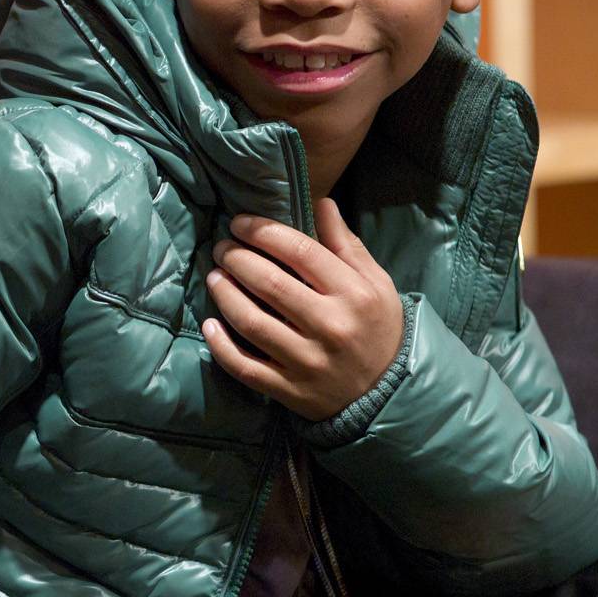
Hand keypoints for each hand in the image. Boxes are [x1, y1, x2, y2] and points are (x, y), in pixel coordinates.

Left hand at [203, 198, 402, 420]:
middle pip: (270, 284)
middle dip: (237, 259)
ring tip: (214, 277)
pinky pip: (245, 367)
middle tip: (222, 248)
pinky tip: (209, 324)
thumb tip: (321, 203)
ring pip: (252, 323)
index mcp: (353, 294)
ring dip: (224, 295)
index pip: (300, 251)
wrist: (387, 393)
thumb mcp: (376, 283)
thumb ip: (346, 245)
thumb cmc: (377, 328)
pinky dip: (221, 346)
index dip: (263, 232)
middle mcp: (330, 327)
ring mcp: (307, 362)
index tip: (240, 223)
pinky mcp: (289, 390)